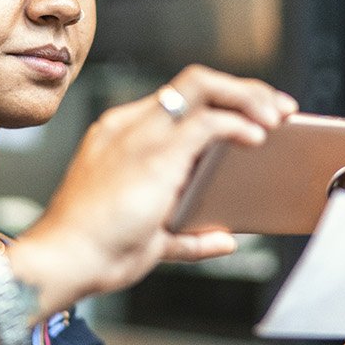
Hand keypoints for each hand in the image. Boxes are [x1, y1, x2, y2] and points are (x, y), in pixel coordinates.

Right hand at [17, 65, 296, 304]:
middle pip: (196, 82)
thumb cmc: (95, 252)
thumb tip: (225, 239)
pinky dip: (239, 124)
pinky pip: (207, 121)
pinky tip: (258, 138)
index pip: (180, 99)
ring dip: (249, 98)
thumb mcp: (152, 240)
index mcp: (122, 137)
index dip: (223, 102)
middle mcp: (129, 125)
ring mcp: (140, 134)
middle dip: (245, 90)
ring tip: (278, 117)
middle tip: (280, 109)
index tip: (256, 118)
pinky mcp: (154, 152)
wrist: (64, 261)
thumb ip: (189, 237)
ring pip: (204, 87)